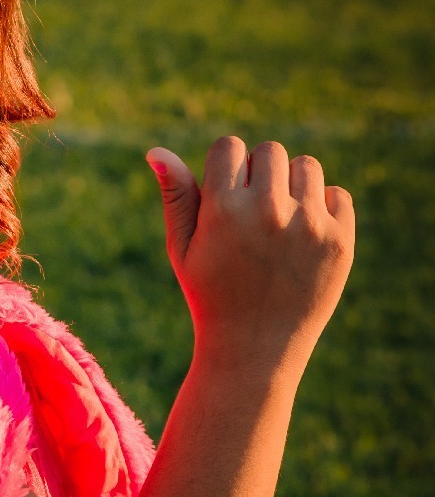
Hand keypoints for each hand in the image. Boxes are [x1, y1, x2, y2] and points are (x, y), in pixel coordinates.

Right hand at [146, 138, 353, 378]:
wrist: (255, 349)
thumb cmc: (211, 294)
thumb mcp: (183, 248)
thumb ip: (175, 196)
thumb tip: (156, 150)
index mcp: (223, 211)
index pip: (229, 147)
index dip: (226, 168)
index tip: (226, 198)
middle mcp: (268, 213)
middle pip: (269, 151)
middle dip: (259, 173)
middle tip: (252, 215)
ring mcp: (309, 226)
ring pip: (305, 166)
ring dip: (292, 186)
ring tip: (278, 223)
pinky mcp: (340, 241)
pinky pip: (337, 194)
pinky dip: (322, 209)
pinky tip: (303, 239)